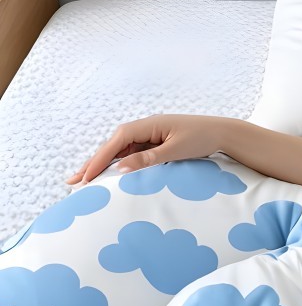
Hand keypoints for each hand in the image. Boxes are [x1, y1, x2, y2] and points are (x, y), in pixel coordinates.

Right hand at [65, 114, 229, 185]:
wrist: (223, 133)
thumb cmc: (203, 138)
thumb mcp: (176, 150)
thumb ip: (149, 159)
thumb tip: (122, 168)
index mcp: (149, 124)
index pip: (117, 141)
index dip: (99, 159)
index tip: (86, 175)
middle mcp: (145, 127)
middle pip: (113, 146)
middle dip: (94, 163)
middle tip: (73, 181)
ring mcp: (149, 135)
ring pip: (120, 151)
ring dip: (104, 166)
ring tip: (85, 181)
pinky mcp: (155, 143)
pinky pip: (132, 154)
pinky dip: (120, 165)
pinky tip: (110, 177)